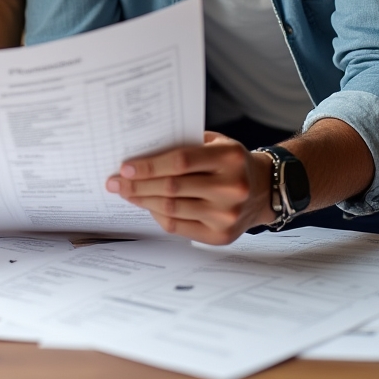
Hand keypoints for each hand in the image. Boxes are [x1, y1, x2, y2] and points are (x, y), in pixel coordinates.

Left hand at [105, 131, 274, 243]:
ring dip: (142, 201)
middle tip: (114, 183)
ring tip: (124, 193)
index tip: (125, 167)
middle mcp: (231, 187)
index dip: (150, 165)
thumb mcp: (216, 143)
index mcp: (229, 157)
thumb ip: (185, 144)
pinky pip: (178, 226)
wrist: (263, 189)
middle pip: (172, 187)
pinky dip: (157, 215)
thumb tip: (141, 152)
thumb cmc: (230, 161)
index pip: (180, 161)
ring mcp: (227, 215)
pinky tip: (145, 205)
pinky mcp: (221, 236)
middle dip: (137, 185)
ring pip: (172, 208)